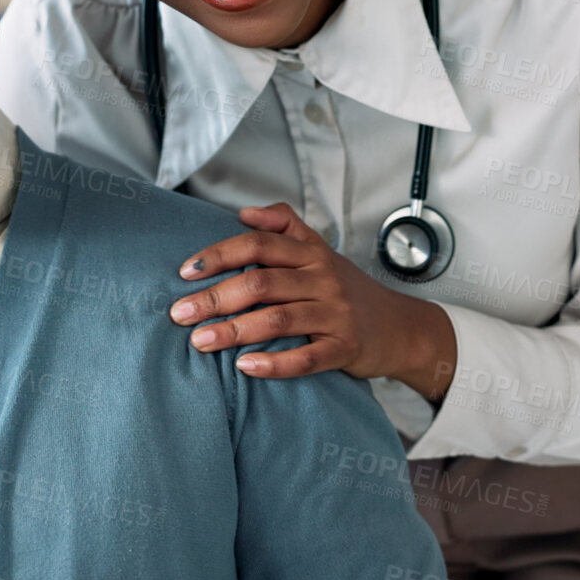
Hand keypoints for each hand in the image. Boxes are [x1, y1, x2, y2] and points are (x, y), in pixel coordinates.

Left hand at [170, 203, 457, 398]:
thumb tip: (243, 212)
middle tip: (179, 314)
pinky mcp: (345, 348)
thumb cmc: (347, 289)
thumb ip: (284, 224)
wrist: (400, 327)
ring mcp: (335, 314)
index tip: (185, 272)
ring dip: (234, 331)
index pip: (258, 244)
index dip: (219, 255)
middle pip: (261, 282)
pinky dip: (274, 363)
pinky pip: (307, 358)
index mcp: (310, 252)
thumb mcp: (320, 249)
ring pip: (278, 319)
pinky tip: (245, 367)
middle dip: (215, 298)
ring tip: (200, 342)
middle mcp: (322, 278)